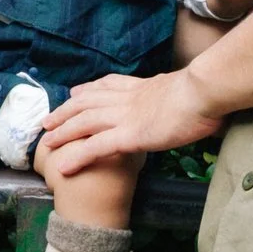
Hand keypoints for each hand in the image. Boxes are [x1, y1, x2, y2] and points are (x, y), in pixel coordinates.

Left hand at [36, 70, 223, 175]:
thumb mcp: (189, 88)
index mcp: (144, 87)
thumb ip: (181, 95)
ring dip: (63, 131)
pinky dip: (77, 156)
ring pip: (85, 122)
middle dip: (66, 111)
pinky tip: (63, 166)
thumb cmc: (206, 92)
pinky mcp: (129, 136)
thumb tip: (191, 100)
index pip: (109, 85)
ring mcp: (126, 116)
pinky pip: (96, 147)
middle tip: (49, 119)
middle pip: (88, 102)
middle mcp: (129, 99)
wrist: (204, 91)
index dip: (90, 89)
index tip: (76, 91)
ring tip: (46, 142)